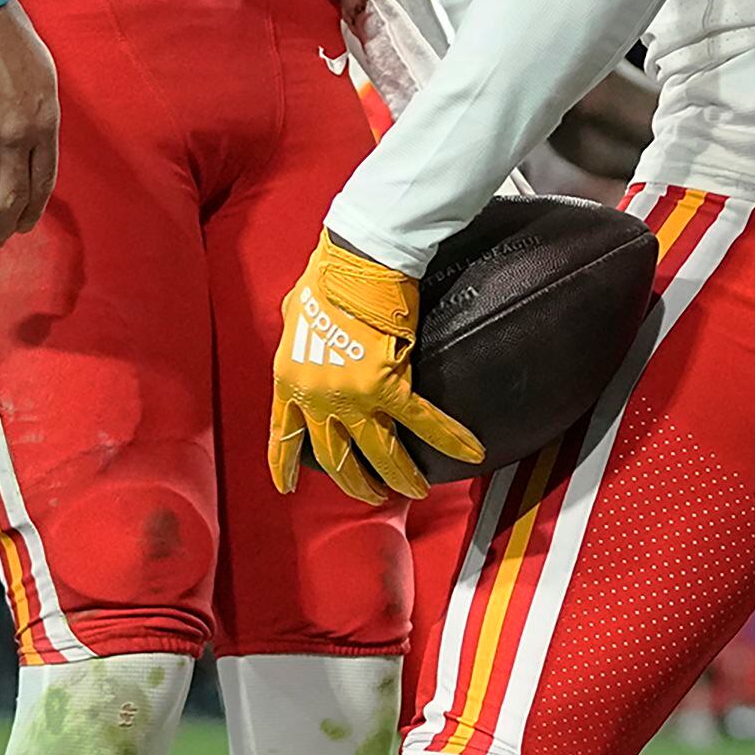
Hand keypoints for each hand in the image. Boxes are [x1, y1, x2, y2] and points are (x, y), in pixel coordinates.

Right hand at [0, 3, 58, 248]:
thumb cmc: (6, 35)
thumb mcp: (42, 75)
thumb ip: (40, 114)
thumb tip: (36, 141)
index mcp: (43, 125)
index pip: (43, 184)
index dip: (31, 212)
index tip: (23, 225)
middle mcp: (14, 138)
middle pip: (10, 200)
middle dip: (1, 228)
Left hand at [267, 233, 478, 504]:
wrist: (356, 261)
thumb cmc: (326, 275)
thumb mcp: (295, 312)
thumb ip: (299, 335)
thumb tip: (304, 328)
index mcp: (289, 380)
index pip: (284, 433)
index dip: (285, 464)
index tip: (287, 487)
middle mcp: (317, 397)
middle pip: (336, 455)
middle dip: (354, 480)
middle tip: (370, 493)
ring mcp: (352, 396)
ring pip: (379, 450)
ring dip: (399, 475)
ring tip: (414, 490)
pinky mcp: (389, 384)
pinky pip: (423, 421)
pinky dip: (448, 438)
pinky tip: (469, 453)